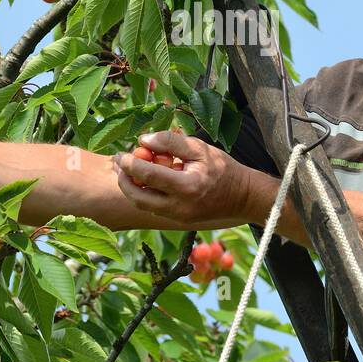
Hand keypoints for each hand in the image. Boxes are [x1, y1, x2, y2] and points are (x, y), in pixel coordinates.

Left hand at [112, 130, 253, 228]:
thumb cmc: (223, 169)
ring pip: (143, 205)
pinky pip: (154, 209)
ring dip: (131, 189)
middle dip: (123, 180)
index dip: (130, 163)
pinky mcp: (179, 221)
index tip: (123, 153)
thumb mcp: (200, 148)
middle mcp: (180, 206)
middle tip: (119, 163)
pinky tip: (145, 180)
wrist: (243, 197)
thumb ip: (171, 142)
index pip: (148, 175)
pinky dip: (144, 195)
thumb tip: (144, 140)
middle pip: (138, 197)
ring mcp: (178, 217)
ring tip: (128, 171)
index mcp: (187, 186)